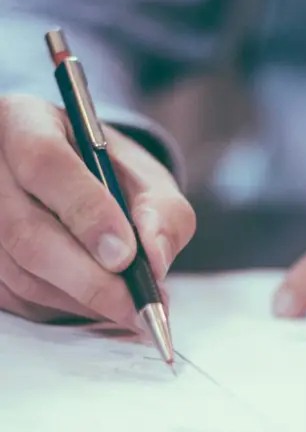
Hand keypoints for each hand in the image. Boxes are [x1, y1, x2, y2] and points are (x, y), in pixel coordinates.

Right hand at [0, 94, 195, 325]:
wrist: (76, 181)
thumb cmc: (110, 175)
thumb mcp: (146, 177)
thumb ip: (163, 211)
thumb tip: (155, 259)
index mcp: (25, 122)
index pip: (45, 163)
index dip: (87, 212)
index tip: (127, 255)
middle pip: (26, 231)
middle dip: (89, 278)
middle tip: (136, 304)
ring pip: (21, 272)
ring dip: (81, 300)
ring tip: (128, 306)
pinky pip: (17, 297)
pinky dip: (64, 308)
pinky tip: (98, 305)